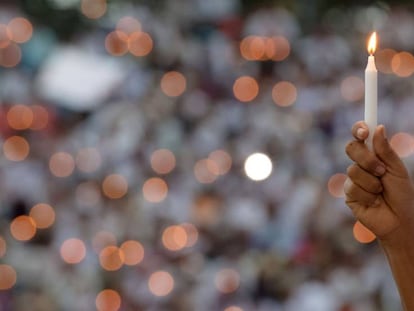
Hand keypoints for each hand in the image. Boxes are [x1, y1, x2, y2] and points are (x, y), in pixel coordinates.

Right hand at [345, 121, 413, 241]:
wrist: (399, 220)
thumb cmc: (401, 194)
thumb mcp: (397, 169)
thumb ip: (386, 150)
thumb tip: (378, 127)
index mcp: (373, 154)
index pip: (360, 136)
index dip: (358, 129)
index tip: (364, 131)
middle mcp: (360, 164)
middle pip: (352, 148)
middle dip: (367, 159)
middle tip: (381, 170)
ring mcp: (352, 178)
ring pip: (353, 170)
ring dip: (371, 182)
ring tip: (381, 192)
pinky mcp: (348, 194)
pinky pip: (352, 187)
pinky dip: (367, 195)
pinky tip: (374, 202)